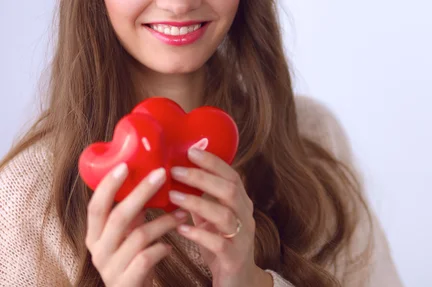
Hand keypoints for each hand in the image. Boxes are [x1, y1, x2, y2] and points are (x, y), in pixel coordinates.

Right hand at [85, 164, 188, 286]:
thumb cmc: (132, 263)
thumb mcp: (127, 236)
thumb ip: (133, 215)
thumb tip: (150, 180)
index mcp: (95, 236)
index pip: (95, 207)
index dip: (108, 186)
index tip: (125, 165)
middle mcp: (98, 251)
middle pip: (118, 216)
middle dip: (142, 193)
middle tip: (162, 174)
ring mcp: (110, 268)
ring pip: (139, 236)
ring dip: (165, 221)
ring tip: (184, 214)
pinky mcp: (126, 282)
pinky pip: (146, 258)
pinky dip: (162, 248)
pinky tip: (170, 247)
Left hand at [167, 141, 272, 286]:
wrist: (239, 282)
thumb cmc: (221, 246)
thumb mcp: (211, 220)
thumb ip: (201, 200)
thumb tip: (176, 176)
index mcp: (241, 204)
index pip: (231, 176)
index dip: (213, 162)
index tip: (191, 150)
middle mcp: (245, 217)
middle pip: (229, 190)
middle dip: (202, 177)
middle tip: (175, 170)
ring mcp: (242, 238)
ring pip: (224, 215)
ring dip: (197, 203)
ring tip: (173, 196)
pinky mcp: (234, 258)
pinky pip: (219, 244)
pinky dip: (199, 234)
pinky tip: (181, 229)